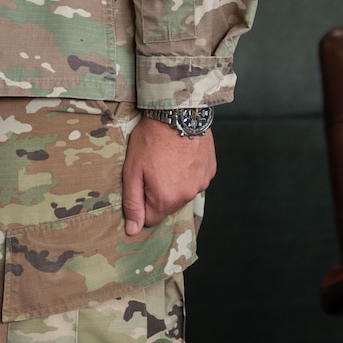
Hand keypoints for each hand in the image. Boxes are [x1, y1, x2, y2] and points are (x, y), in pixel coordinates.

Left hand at [121, 117, 215, 235]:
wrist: (178, 112)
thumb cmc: (151, 139)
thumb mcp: (132, 170)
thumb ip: (132, 203)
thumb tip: (133, 230)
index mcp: (166, 199)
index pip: (151, 219)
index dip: (141, 203)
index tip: (140, 183)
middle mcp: (188, 195)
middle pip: (167, 206)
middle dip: (158, 193)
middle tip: (152, 167)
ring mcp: (202, 183)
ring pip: (183, 193)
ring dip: (174, 182)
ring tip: (167, 159)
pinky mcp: (210, 170)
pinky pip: (196, 180)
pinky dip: (188, 172)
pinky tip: (181, 156)